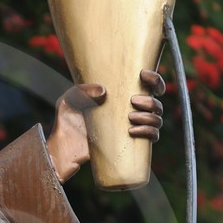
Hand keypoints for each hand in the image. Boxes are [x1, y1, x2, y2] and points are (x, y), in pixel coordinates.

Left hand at [45, 69, 165, 181]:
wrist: (65, 149)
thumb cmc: (67, 121)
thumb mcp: (69, 100)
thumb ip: (82, 90)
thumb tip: (104, 92)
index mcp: (122, 96)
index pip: (148, 84)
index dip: (154, 78)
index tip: (143, 74)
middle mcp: (132, 111)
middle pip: (157, 102)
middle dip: (151, 100)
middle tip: (133, 101)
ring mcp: (134, 127)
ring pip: (157, 119)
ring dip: (149, 117)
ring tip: (130, 118)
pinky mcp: (133, 144)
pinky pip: (153, 136)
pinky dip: (148, 132)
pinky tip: (132, 131)